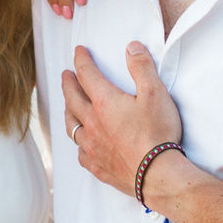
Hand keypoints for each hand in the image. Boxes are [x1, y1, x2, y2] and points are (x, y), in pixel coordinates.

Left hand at [60, 43, 184, 201]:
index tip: (78, 51)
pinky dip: (79, 143)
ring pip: (71, 125)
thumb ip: (142, 67)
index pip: (86, 74)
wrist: (156, 175)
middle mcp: (92, 122)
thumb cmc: (157, 133)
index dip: (81, 60)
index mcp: (104, 102)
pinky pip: (80, 153)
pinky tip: (82, 144)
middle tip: (66, 75)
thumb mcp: (155, 93)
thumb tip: (131, 47)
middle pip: (72, 98)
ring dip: (68, 111)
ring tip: (68, 106)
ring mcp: (91, 146)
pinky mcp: (97, 166)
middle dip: (68, 83)